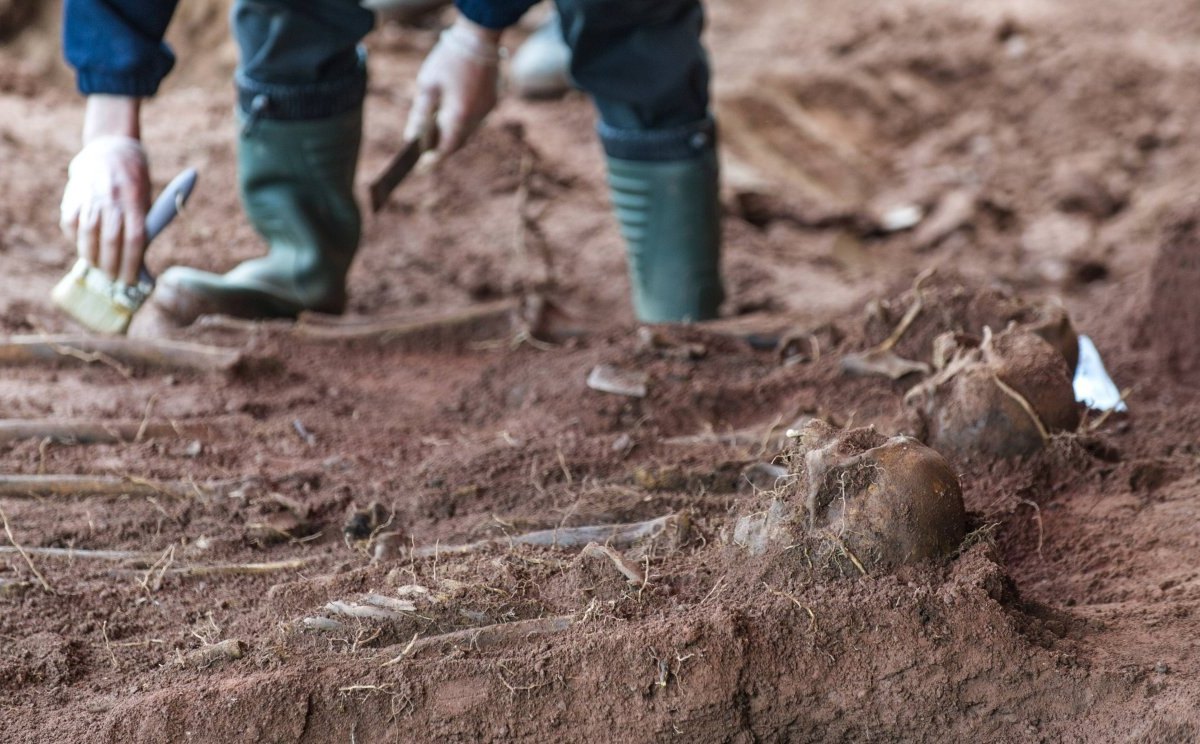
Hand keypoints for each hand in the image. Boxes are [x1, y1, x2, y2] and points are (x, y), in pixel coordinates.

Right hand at [60, 95, 149, 285]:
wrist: (111, 150)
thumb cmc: (135, 185)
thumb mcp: (146, 202)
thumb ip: (143, 229)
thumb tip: (139, 267)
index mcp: (136, 201)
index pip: (135, 239)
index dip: (132, 264)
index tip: (130, 280)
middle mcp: (112, 198)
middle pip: (111, 240)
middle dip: (112, 265)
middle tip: (113, 279)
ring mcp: (91, 196)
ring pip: (88, 234)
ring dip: (92, 256)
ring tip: (99, 267)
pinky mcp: (73, 195)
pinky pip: (71, 224)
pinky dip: (76, 240)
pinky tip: (84, 248)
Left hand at [405, 16, 502, 158]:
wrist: (478, 37)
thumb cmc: (448, 60)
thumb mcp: (427, 86)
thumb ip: (420, 115)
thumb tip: (412, 138)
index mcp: (460, 116)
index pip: (446, 149)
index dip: (432, 160)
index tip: (420, 168)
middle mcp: (477, 118)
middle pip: (458, 142)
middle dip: (442, 147)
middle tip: (424, 150)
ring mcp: (487, 110)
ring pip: (467, 131)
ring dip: (452, 133)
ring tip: (435, 128)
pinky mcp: (492, 101)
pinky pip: (475, 119)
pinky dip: (462, 121)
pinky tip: (451, 112)